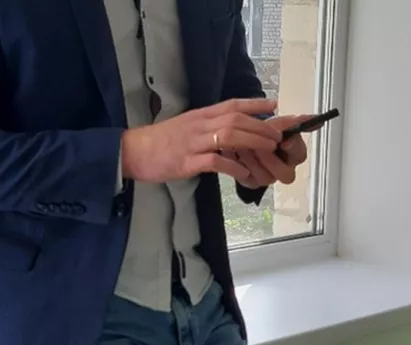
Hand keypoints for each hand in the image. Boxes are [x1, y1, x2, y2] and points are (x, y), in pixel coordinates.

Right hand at [120, 99, 281, 182]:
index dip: (255, 103)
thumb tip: (230, 130)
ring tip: (268, 150)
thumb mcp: (185, 126)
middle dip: (260, 126)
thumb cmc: (160, 141)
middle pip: (235, 119)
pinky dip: (234, 167)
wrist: (133, 151)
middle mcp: (199, 125)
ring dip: (252, 142)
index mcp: (199, 115)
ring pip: (229, 135)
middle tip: (277, 136)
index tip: (274, 105)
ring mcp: (193, 143)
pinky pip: (216, 161)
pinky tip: (245, 174)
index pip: (232, 104)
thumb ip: (206, 126)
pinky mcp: (188, 162)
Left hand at [234, 114, 322, 188]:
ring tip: (243, 146)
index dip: (292, 148)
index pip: (300, 155)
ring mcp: (268, 177)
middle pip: (285, 173)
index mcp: (293, 155)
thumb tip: (313, 118)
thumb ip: (293, 122)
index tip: (283, 140)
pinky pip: (248, 179)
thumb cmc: (262, 133)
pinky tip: (236, 154)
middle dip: (270, 159)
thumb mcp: (277, 124)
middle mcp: (283, 169)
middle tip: (259, 147)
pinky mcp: (252, 182)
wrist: (242, 138)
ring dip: (253, 160)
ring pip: (265, 177)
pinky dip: (240, 165)